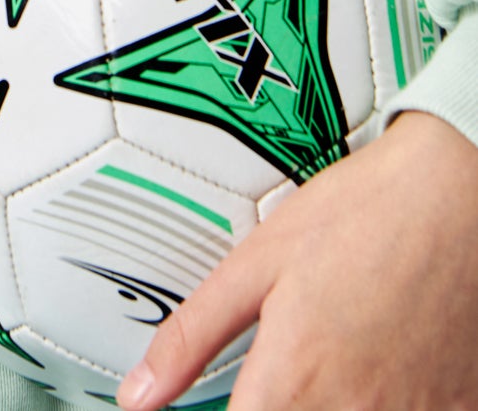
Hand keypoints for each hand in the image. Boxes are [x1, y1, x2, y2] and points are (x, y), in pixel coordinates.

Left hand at [115, 109, 477, 410]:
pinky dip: (385, 405)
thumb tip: (139, 393)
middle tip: (283, 371)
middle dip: (273, 409)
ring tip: (329, 366)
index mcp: (292, 384)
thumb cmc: (365, 215)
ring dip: (327, 408)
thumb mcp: (259, 260)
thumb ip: (192, 334)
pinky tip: (383, 371)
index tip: (229, 405)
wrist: (461, 195)